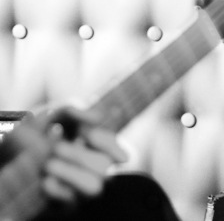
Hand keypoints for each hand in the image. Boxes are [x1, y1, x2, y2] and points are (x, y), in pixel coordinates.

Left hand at [12, 106, 127, 208]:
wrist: (11, 156)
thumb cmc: (37, 133)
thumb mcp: (52, 116)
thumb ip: (74, 111)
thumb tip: (98, 117)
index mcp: (98, 147)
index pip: (120, 150)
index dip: (110, 144)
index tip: (86, 135)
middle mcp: (95, 170)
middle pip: (104, 166)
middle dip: (79, 156)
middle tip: (57, 149)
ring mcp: (83, 188)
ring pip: (94, 186)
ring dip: (70, 173)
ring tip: (49, 165)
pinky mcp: (68, 205)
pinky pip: (71, 201)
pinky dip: (57, 188)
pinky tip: (44, 180)